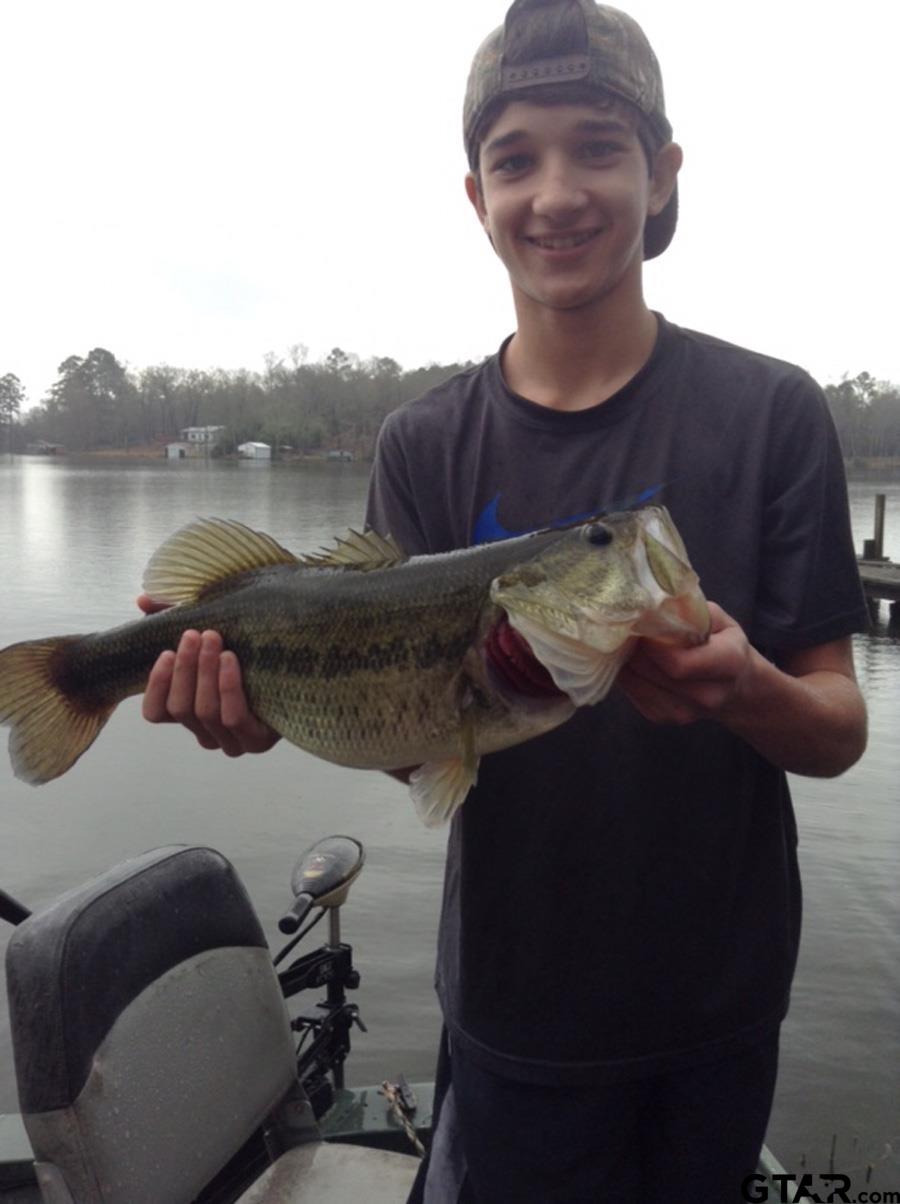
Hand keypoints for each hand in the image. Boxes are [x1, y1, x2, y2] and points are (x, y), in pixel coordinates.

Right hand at [138, 596, 279, 755]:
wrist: (299, 670)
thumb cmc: (247, 652)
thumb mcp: (209, 635)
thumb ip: (172, 618)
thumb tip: (142, 600)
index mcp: (189, 714)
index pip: (155, 713)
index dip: (156, 684)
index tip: (166, 652)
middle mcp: (206, 734)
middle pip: (181, 708)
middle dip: (186, 668)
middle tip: (195, 635)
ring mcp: (230, 742)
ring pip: (206, 712)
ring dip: (206, 672)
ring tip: (214, 640)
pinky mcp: (256, 741)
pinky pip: (233, 717)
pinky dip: (228, 686)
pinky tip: (230, 660)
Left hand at [617, 602, 754, 725]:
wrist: (736, 684)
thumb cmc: (723, 642)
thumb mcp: (717, 618)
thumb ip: (689, 612)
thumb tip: (651, 605)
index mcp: (729, 662)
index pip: (679, 662)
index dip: (651, 645)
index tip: (639, 625)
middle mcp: (709, 695)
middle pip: (654, 673)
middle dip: (635, 650)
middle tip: (626, 629)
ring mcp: (686, 712)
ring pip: (638, 685)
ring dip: (628, 662)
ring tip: (629, 643)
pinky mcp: (665, 718)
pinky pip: (634, 694)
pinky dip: (628, 675)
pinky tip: (634, 661)